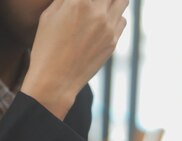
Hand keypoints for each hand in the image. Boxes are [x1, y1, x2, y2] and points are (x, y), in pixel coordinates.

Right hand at [21, 0, 128, 119]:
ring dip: (113, 1)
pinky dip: (115, 16)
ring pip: (122, 2)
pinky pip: (122, 21)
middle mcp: (99, 14)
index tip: (85, 0)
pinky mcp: (114, 42)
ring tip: (101, 5)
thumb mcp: (50, 14)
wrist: (57, 79)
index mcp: (80, 2)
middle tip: (94, 2)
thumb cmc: (47, 45)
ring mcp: (109, 29)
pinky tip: (103, 20)